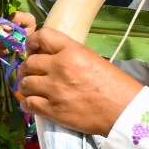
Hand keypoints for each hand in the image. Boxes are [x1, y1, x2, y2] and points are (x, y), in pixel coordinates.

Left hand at [17, 27, 143, 136]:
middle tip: (30, 73)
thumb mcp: (92, 59)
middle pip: (29, 62)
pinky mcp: (53, 109)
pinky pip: (28, 104)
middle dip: (27, 68)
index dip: (32, 42)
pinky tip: (31, 104)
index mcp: (72, 51)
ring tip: (30, 88)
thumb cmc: (115, 85)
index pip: (42, 36)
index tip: (31, 50)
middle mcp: (60, 67)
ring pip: (25, 83)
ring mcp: (54, 89)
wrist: (124, 112)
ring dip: (25, 86)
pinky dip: (26, 104)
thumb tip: (48, 58)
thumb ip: (69, 56)